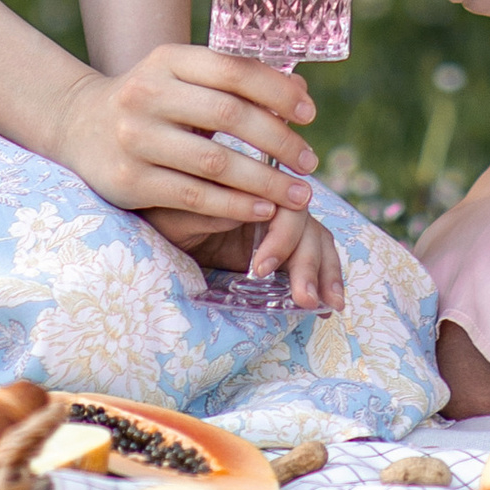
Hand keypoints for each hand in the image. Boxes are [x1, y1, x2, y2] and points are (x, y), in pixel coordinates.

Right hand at [52, 43, 319, 250]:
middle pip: (229, 115)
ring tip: (298, 194)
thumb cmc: (151, 101)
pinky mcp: (129, 180)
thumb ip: (235, 83)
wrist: (77, 125)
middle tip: (310, 162)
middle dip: (279, 141)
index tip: (310, 115)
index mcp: (167, 59)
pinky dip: (234, 205)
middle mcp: (147, 93)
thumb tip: (301, 91)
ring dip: (265, 181)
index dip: (277, 91)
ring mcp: (135, 138)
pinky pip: (193, 196)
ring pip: (215, 162)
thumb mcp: (183, 78)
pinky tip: (262, 209)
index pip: (233, 70)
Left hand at [145, 196, 346, 313]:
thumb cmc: (162, 213)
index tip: (261, 269)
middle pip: (305, 224)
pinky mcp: (282, 248)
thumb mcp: (174, 214)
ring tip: (329, 306)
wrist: (160, 224)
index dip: (280, 236)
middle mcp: (271, 199)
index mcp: (247, 183)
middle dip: (308, 262)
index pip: (281, 202)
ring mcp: (279, 224)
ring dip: (326, 272)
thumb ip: (206, 207)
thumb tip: (247, 207)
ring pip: (316, 239)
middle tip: (304, 298)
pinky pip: (312, 256)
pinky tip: (330, 306)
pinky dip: (326, 277)